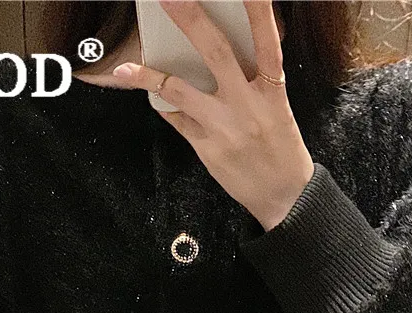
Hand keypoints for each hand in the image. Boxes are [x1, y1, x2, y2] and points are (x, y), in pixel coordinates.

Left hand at [111, 0, 314, 231]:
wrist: (284, 195)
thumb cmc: (281, 147)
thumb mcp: (277, 108)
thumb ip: (255, 80)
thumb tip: (221, 49)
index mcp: (272, 91)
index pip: (267, 42)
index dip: (258, 10)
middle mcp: (248, 104)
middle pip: (217, 52)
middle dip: (191, 19)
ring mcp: (225, 127)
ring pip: (181, 91)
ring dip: (150, 76)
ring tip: (127, 66)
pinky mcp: (208, 148)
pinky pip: (176, 119)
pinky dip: (160, 103)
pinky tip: (144, 91)